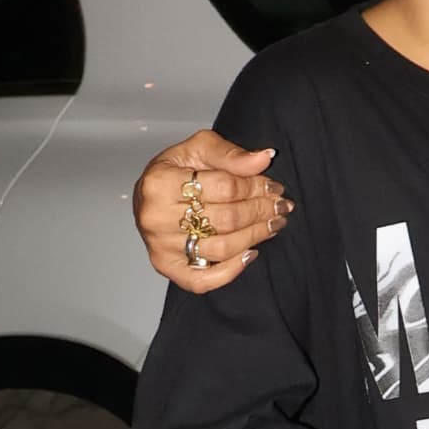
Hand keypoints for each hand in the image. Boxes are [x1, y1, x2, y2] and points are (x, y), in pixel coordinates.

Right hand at [134, 131, 291, 290]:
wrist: (149, 194)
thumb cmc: (173, 170)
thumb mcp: (199, 148)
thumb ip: (231, 154)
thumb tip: (264, 159)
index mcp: (161, 182)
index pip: (225, 187)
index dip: (255, 186)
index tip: (273, 186)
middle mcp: (157, 217)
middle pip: (226, 219)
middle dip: (260, 211)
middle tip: (279, 206)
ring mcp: (161, 246)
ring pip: (221, 248)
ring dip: (255, 236)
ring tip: (273, 224)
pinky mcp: (167, 267)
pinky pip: (202, 280)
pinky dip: (231, 270)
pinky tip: (250, 253)